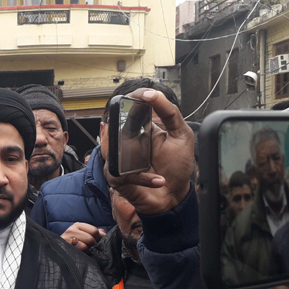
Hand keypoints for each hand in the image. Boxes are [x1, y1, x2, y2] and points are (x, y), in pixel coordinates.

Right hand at [61, 222, 105, 250]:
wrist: (59, 251)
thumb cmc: (75, 244)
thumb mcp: (85, 235)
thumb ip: (95, 233)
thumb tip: (104, 234)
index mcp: (77, 225)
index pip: (94, 230)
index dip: (99, 238)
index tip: (97, 243)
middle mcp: (71, 230)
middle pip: (91, 238)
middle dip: (94, 245)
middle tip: (92, 249)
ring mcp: (67, 238)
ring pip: (86, 243)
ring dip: (89, 249)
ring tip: (87, 251)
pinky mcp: (65, 245)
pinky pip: (81, 249)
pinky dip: (84, 252)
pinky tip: (82, 254)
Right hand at [104, 89, 193, 215]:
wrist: (174, 194)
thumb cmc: (176, 166)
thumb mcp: (181, 133)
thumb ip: (170, 112)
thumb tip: (152, 94)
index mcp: (140, 129)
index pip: (126, 110)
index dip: (128, 101)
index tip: (139, 96)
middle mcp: (126, 142)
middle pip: (109, 128)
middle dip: (116, 127)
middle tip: (135, 131)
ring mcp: (120, 159)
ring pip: (107, 150)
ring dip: (127, 154)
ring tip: (147, 161)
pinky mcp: (118, 177)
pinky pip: (120, 173)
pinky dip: (141, 178)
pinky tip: (157, 180)